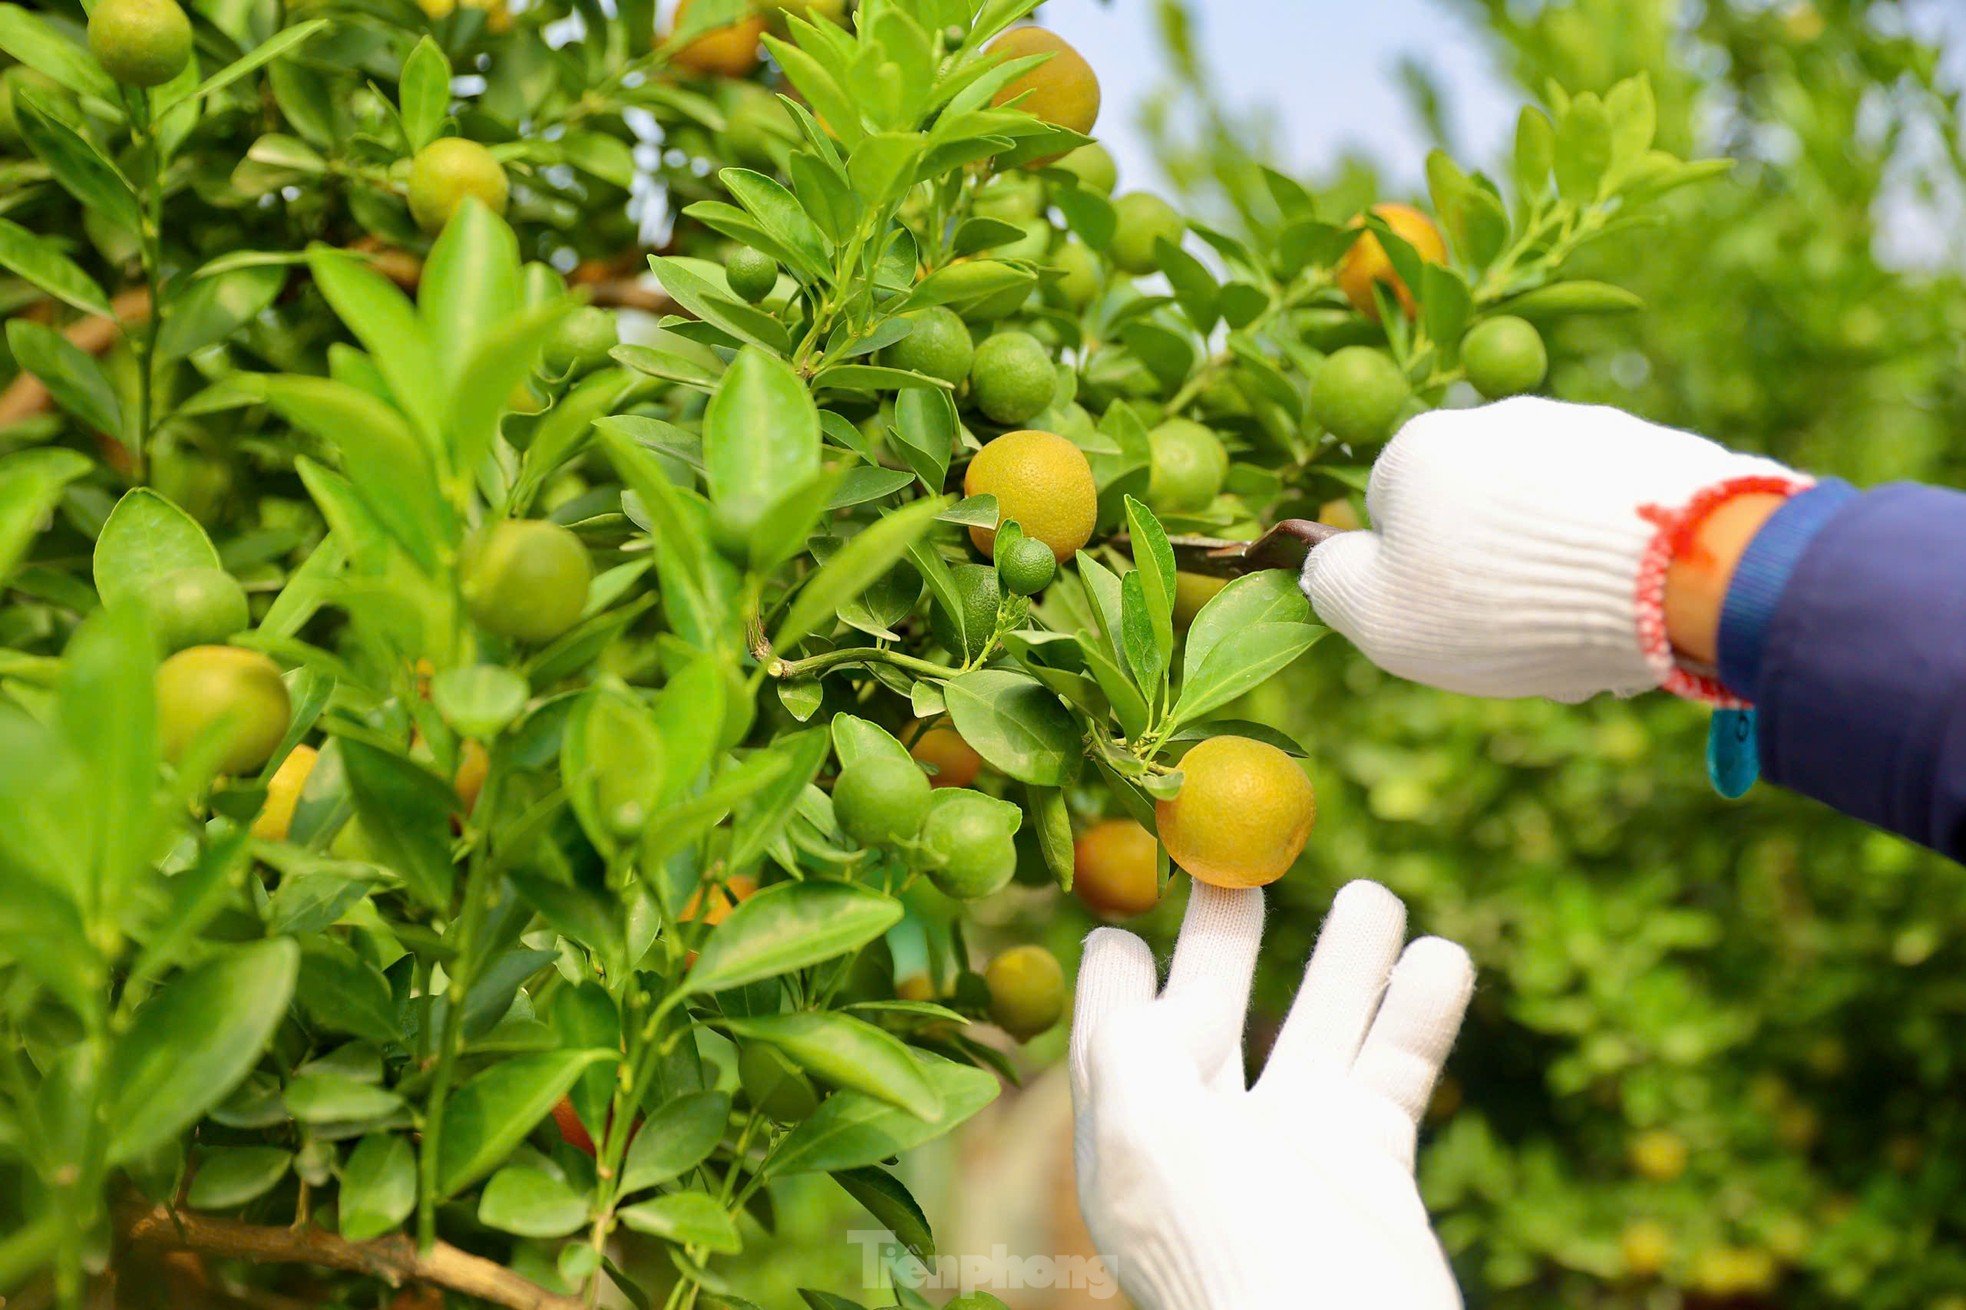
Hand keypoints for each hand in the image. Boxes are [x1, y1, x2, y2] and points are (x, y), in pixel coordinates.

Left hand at [1070, 881, 1474, 1309]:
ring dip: (1346, 958)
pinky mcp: (1367, 1166)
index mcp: (1126, 1136)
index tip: (1133, 889)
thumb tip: (1113, 960)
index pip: (1112, 1029)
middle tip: (1244, 863)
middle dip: (1227, 937)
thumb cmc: (1227, 1258)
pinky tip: (1442, 955)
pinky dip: (1418, 1011)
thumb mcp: (1145, 1139)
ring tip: (1375, 890)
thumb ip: (1125, 1040)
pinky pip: (1393, 1069)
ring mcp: (1288, 1150)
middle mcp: (1202, 1136)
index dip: (1121, 962)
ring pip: (1317, 1027)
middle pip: (1211, 1010)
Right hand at [1300, 397, 1803, 702]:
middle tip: (1520, 644)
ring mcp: (1585, 428)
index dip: (1410, 578)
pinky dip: (1619, 565)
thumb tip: (1328, 563)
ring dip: (1557, 580)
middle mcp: (1499, 420)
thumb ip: (1334, 586)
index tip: (1445, 622)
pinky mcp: (1660, 448)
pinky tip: (1640, 609)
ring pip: (1550, 523)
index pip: (1390, 514)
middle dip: (1493, 582)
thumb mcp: (1380, 618)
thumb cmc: (1502, 601)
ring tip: (1588, 635)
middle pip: (1475, 518)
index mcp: (1421, 448)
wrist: (1674, 571)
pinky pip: (1615, 519)